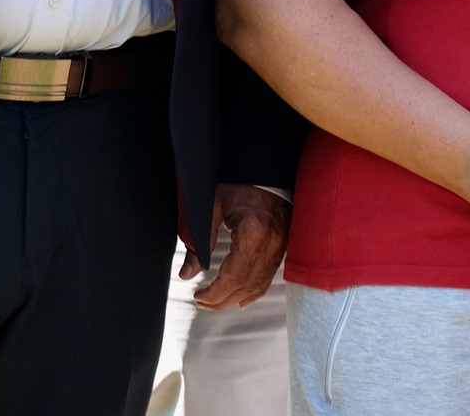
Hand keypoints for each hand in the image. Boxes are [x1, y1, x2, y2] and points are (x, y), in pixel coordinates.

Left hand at [187, 183, 290, 309]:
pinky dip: (254, 290)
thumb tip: (186, 273)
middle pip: (246, 286)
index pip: (234, 277)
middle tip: (202, 302)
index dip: (214, 294)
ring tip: (216, 302)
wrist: (266, 167)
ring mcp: (281, 245)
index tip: (198, 297)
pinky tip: (243, 300)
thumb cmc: (240, 180)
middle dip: (222, 300)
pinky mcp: (283, 244)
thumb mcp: (213, 205)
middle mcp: (271, 242)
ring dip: (236, 298)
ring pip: (259, 284)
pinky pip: (269, 275)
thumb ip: (199, 240)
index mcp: (254, 232)